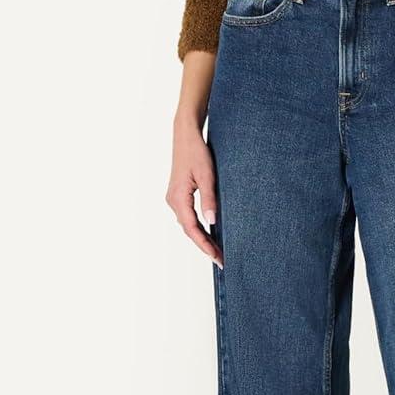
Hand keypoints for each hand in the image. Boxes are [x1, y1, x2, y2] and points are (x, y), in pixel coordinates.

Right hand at [168, 119, 223, 267]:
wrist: (185, 135)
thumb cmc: (196, 152)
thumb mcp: (207, 175)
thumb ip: (209, 199)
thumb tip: (212, 222)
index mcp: (178, 198)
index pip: (192, 229)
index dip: (205, 245)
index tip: (217, 257)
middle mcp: (173, 201)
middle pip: (189, 230)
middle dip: (205, 246)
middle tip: (221, 259)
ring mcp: (174, 198)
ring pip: (188, 224)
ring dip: (202, 238)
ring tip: (217, 250)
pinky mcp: (179, 194)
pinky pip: (188, 216)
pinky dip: (198, 227)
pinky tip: (209, 232)